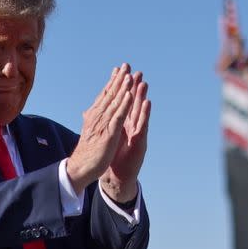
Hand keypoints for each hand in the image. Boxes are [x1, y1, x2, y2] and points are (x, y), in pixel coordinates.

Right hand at [66, 64, 135, 192]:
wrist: (81, 167)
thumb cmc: (87, 150)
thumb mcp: (89, 131)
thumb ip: (90, 119)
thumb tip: (88, 110)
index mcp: (94, 115)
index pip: (104, 95)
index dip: (112, 81)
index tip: (119, 69)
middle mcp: (98, 116)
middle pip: (110, 94)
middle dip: (119, 79)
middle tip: (126, 65)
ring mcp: (103, 124)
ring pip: (115, 102)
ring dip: (123, 88)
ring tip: (130, 75)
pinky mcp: (109, 133)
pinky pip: (118, 116)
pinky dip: (124, 105)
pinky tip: (130, 95)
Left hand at [100, 70, 150, 201]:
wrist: (117, 176)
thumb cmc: (112, 156)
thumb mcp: (107, 136)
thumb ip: (107, 123)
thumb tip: (99, 112)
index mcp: (122, 123)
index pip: (123, 102)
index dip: (123, 88)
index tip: (123, 73)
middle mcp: (131, 126)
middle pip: (133, 104)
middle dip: (135, 88)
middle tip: (138, 72)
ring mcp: (137, 133)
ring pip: (140, 112)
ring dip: (142, 97)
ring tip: (144, 82)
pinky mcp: (140, 142)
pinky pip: (142, 125)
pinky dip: (145, 113)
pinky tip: (148, 103)